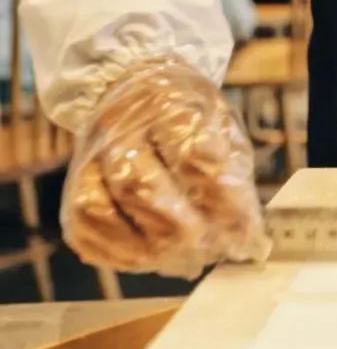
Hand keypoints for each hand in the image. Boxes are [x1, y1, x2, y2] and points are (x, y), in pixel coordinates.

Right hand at [61, 59, 270, 277]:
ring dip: (148, 247)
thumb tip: (249, 237)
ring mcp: (91, 157)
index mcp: (169, 104)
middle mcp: (121, 128)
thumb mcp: (225, 128)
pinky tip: (151, 260)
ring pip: (103, 208)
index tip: (246, 228)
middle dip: (183, 230)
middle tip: (213, 250)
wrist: (135, 88)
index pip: (193, 156)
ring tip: (186, 261)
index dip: (222, 200)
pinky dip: (117, 252)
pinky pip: (84, 225)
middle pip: (142, 187)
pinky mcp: (74, 185)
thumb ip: (236, 177)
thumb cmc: (192, 118)